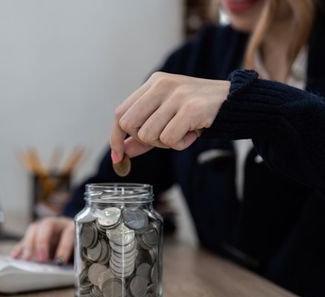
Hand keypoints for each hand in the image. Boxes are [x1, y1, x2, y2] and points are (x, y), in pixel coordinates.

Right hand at [10, 217, 74, 263]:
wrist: (73, 241)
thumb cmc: (76, 247)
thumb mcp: (78, 251)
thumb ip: (74, 257)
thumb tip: (66, 268)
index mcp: (72, 226)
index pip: (68, 233)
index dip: (64, 247)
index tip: (60, 261)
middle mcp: (57, 223)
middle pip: (47, 225)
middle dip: (43, 242)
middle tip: (41, 259)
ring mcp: (43, 227)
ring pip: (34, 229)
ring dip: (29, 244)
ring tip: (27, 259)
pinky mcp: (34, 235)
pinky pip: (24, 239)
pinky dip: (19, 248)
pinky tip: (15, 256)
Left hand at [110, 72, 229, 160]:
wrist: (237, 102)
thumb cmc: (198, 112)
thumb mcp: (167, 119)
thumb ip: (143, 134)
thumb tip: (122, 152)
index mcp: (152, 83)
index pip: (120, 113)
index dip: (116, 137)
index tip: (118, 156)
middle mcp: (161, 85)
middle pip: (129, 124)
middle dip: (143, 140)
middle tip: (164, 137)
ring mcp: (176, 95)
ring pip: (148, 134)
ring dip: (165, 143)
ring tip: (182, 132)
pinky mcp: (191, 108)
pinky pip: (169, 139)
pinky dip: (181, 144)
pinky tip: (193, 133)